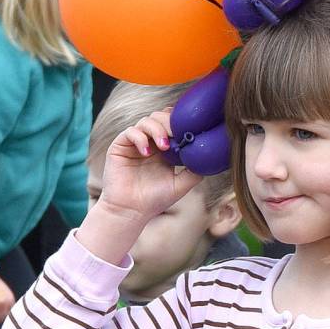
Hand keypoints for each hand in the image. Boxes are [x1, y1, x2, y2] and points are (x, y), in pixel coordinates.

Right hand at [75, 111, 202, 263]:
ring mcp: (134, 143)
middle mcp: (149, 142)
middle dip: (170, 123)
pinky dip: (140, 138)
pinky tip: (147, 152)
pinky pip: (130, 132)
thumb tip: (210, 158)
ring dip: (157, 129)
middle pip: (160, 117)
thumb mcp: (181, 185)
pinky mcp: (120, 146)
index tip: (190, 130)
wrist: (131, 211)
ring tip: (164, 147)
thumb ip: (194, 171)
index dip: (180, 122)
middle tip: (177, 135)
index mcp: (164, 149)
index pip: (172, 124)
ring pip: (146, 121)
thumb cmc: (154, 200)